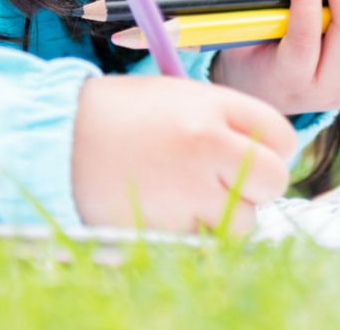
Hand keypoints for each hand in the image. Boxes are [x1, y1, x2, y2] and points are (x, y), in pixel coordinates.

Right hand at [71, 74, 296, 231]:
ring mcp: (185, 189)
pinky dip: (195, 235)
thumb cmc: (123, 115)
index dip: (273, 149)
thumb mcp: (181, 97)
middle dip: (260, 187)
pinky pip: (204, 243)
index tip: (257, 154)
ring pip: (243, 222)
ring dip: (227, 217)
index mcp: (212, 105)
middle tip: (233, 183)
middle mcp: (206, 145)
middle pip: (273, 181)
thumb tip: (271, 153)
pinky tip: (171, 212)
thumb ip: (229, 121)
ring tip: (195, 199)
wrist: (57, 138)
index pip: (281, 135)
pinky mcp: (163, 227)